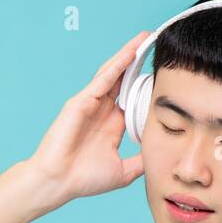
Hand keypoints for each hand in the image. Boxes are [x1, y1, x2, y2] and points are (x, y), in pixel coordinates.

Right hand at [23, 31, 151, 203]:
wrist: (57, 183)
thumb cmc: (83, 180)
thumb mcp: (123, 171)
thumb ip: (141, 161)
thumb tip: (161, 157)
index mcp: (111, 126)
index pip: (132, 99)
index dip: (146, 85)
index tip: (164, 74)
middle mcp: (101, 111)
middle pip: (123, 80)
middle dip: (137, 62)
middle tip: (154, 44)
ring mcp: (90, 104)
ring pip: (113, 73)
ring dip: (128, 55)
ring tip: (143, 39)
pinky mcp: (81, 101)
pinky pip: (102, 79)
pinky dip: (117, 64)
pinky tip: (130, 53)